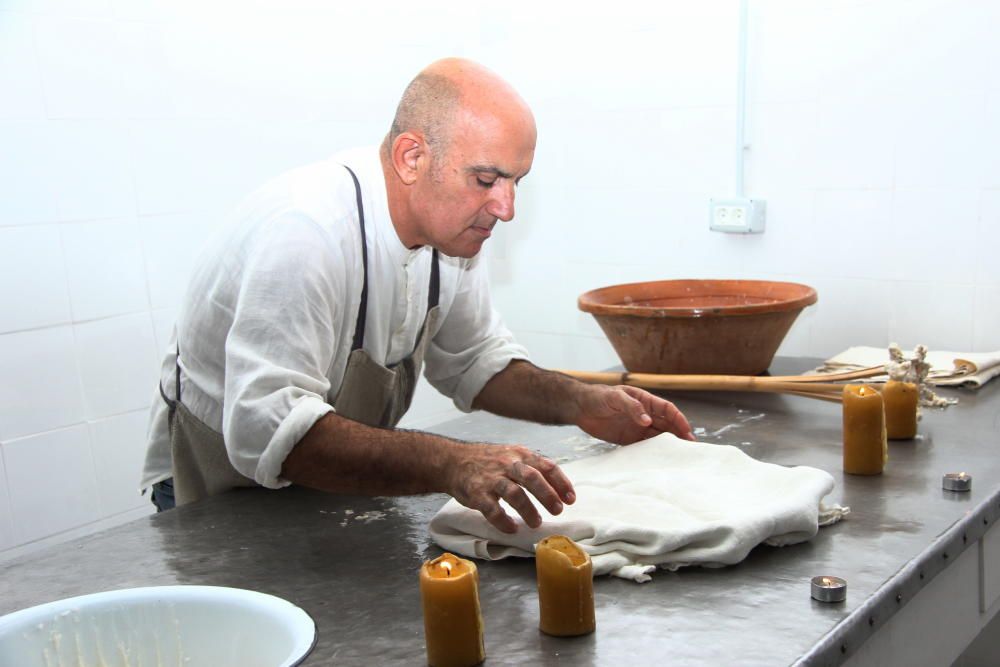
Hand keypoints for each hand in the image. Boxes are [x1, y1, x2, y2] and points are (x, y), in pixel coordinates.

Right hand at [445, 443, 574, 533]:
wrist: (453, 461)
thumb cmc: (488, 461)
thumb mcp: (512, 455)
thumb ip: (532, 467)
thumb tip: (558, 487)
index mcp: (520, 455)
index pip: (546, 466)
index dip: (561, 483)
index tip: (571, 499)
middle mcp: (507, 464)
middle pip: (532, 477)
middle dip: (548, 495)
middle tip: (558, 511)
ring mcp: (491, 479)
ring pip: (513, 493)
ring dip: (528, 509)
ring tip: (536, 522)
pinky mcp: (476, 493)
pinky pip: (492, 509)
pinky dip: (503, 520)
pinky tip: (511, 528)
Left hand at [575, 384, 694, 444]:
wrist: (579, 407)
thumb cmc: (597, 396)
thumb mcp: (614, 397)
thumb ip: (631, 407)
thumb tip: (647, 421)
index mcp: (645, 400)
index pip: (667, 410)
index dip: (679, 420)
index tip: (686, 432)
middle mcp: (644, 414)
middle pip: (667, 424)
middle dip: (679, 434)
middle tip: (690, 448)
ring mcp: (637, 427)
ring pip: (658, 436)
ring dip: (669, 444)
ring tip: (679, 456)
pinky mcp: (628, 439)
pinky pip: (644, 446)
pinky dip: (653, 452)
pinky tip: (659, 460)